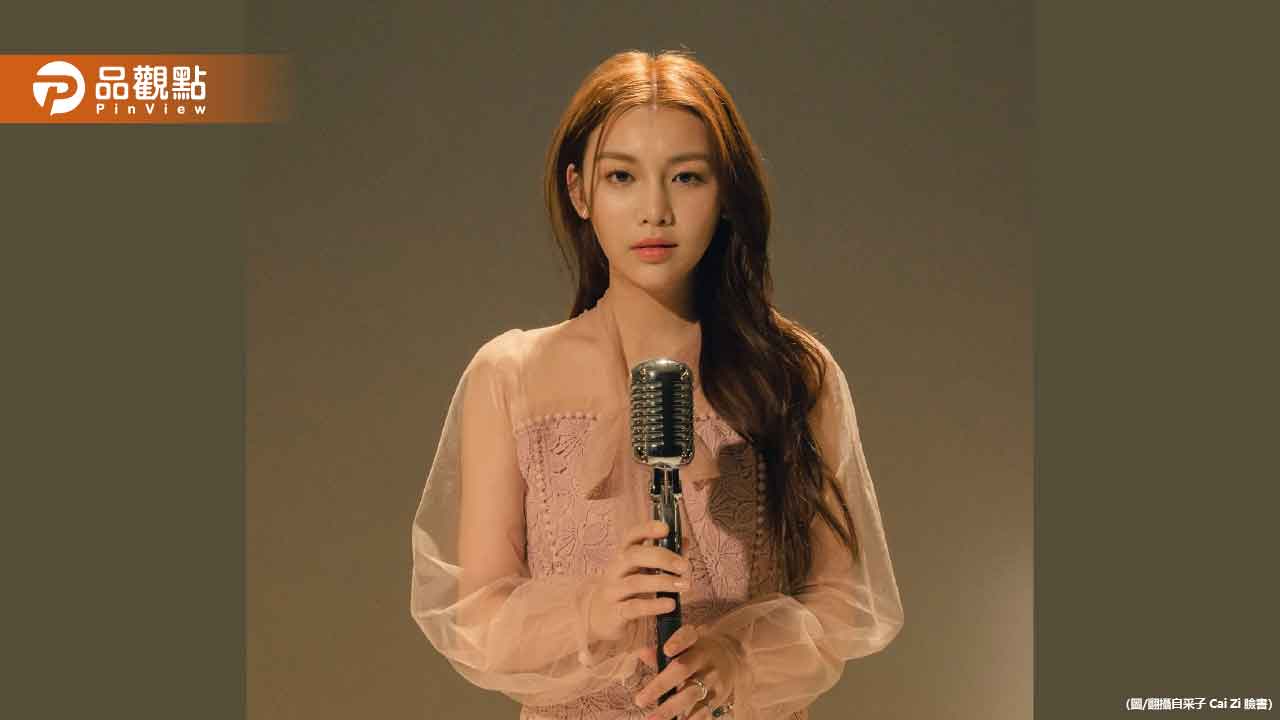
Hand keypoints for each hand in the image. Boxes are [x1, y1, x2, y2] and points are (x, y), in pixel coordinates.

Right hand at [587, 519, 689, 644]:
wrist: (597, 617)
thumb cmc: (626, 590)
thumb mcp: (641, 571)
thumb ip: (663, 557)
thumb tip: (685, 541)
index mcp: (623, 555)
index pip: (631, 536)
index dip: (647, 529)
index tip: (666, 528)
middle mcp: (615, 570)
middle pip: (634, 556)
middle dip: (662, 558)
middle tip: (684, 566)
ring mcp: (613, 591)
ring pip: (635, 582)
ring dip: (663, 582)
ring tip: (684, 585)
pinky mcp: (615, 613)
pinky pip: (634, 607)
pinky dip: (654, 605)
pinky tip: (671, 604)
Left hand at [634, 624, 738, 719]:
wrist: (730, 655)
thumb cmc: (697, 651)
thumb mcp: (684, 645)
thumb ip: (661, 652)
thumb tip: (642, 654)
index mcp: (694, 642)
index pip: (687, 636)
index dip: (678, 642)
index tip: (667, 650)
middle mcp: (704, 659)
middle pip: (683, 670)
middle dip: (660, 686)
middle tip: (640, 700)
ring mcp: (712, 680)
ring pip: (690, 695)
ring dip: (670, 710)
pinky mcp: (719, 697)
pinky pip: (703, 712)